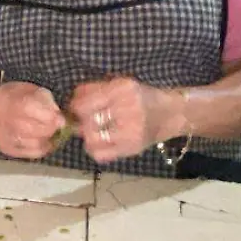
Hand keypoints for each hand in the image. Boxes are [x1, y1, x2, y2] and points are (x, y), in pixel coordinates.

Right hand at [0, 82, 65, 159]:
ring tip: (47, 131)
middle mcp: (9, 122)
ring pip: (36, 144)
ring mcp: (6, 137)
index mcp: (15, 102)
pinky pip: (31, 154)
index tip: (60, 118)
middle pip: (38, 130)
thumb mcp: (31, 90)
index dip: (51, 117)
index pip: (37, 113)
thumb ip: (46, 101)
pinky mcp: (7, 149)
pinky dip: (42, 148)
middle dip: (51, 128)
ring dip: (47, 139)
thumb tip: (60, 118)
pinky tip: (43, 140)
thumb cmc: (15, 97)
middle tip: (54, 125)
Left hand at [69, 78, 183, 163]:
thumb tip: (70, 101)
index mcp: (122, 89)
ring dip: (86, 136)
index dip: (74, 107)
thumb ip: (94, 89)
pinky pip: (100, 155)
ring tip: (92, 131)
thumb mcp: (120, 84)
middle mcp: (127, 109)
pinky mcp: (132, 148)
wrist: (169, 114)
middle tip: (83, 121)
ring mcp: (130, 131)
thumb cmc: (140, 97)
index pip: (84, 103)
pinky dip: (94, 149)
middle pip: (86, 121)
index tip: (75, 108)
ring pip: (91, 139)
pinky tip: (100, 142)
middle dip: (80, 122)